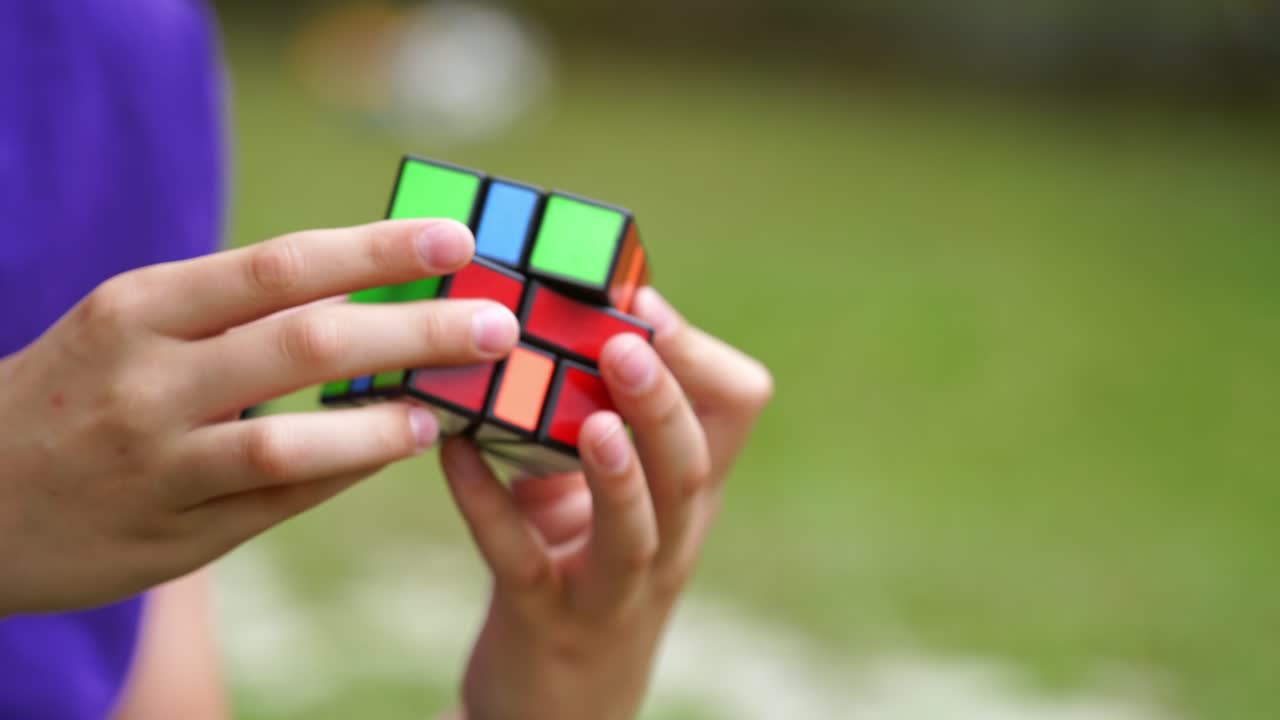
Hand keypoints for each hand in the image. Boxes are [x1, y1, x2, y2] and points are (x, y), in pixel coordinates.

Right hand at [0, 219, 519, 614]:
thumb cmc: (77, 391)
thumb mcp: (134, 326)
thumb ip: (237, 314)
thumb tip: (367, 297)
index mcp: (144, 306)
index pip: (283, 264)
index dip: (379, 251)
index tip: (456, 240)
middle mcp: (149, 380)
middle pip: (309, 342)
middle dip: (418, 331)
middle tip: (499, 326)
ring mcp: (160, 464)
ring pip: (295, 439)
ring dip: (385, 425)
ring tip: (442, 410)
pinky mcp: (174, 533)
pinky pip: (280, 500)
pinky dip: (343, 471)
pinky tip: (388, 451)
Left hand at [442, 287, 772, 719]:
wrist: (560, 707)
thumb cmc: (583, 573)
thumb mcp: (606, 496)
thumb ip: (587, 417)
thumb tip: (544, 313)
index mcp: (686, 493)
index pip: (733, 413)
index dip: (697, 356)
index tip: (644, 302)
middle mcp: (666, 540)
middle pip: (689, 471)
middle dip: (663, 405)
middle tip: (629, 344)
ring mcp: (609, 589)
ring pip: (635, 534)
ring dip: (618, 475)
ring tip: (596, 422)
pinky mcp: (544, 620)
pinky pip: (521, 561)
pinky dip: (488, 504)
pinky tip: (455, 453)